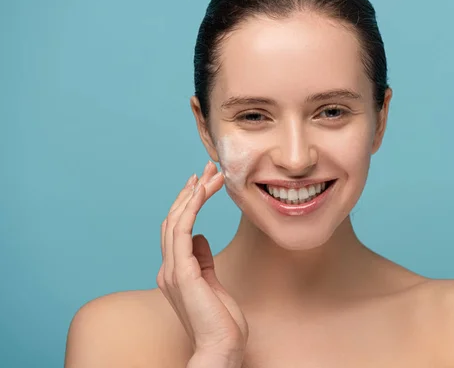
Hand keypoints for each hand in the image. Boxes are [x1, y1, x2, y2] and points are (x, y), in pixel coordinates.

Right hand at [157, 161, 247, 365]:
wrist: (220, 347)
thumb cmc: (220, 321)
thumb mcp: (212, 283)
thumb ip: (203, 261)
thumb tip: (200, 238)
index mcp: (174, 271)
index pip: (176, 230)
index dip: (187, 204)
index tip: (201, 184)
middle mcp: (168, 268)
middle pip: (174, 220)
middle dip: (191, 192)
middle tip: (207, 169)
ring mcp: (171, 270)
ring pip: (176, 221)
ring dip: (194, 194)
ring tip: (211, 174)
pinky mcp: (182, 272)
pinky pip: (183, 231)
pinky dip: (191, 207)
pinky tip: (203, 191)